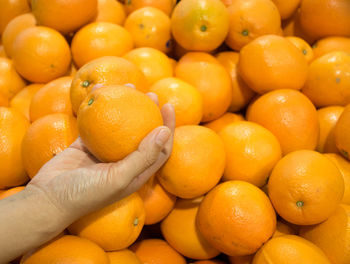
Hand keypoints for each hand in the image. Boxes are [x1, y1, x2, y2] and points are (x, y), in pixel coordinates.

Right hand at [26, 93, 174, 223]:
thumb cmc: (86, 194)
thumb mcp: (119, 178)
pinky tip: (100, 91)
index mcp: (137, 173)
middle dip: (151, 113)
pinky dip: (99, 108)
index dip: (168, 128)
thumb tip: (165, 131)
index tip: (168, 106)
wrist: (48, 199)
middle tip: (151, 94)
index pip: (160, 148)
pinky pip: (96, 122)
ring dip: (126, 106)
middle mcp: (124, 162)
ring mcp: (105, 152)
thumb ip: (144, 156)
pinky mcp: (86, 145)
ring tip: (129, 86)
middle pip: (143, 134)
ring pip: (120, 125)